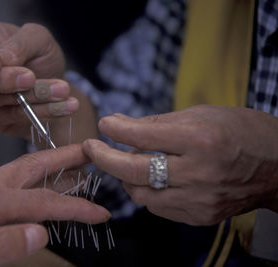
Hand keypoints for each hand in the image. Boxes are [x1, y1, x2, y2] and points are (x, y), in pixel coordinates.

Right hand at [0, 21, 78, 137]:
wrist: (52, 84)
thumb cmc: (38, 54)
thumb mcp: (37, 38)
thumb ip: (20, 44)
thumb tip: (3, 61)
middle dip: (2, 81)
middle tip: (31, 79)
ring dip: (32, 97)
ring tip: (62, 91)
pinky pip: (11, 118)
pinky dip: (39, 112)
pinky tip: (63, 107)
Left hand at [0, 144, 109, 265]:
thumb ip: (6, 245)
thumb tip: (41, 234)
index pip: (46, 203)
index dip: (78, 209)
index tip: (101, 214)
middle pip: (40, 164)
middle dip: (70, 158)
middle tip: (95, 153)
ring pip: (30, 166)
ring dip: (57, 162)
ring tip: (79, 162)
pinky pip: (18, 175)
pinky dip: (40, 172)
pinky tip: (45, 180)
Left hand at [82, 105, 277, 224]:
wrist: (277, 166)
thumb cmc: (239, 131)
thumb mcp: (201, 114)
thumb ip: (157, 122)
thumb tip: (119, 125)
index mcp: (201, 139)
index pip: (143, 136)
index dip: (117, 129)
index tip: (104, 124)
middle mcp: (199, 173)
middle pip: (134, 171)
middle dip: (105, 158)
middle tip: (91, 148)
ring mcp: (199, 199)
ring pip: (140, 194)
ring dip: (126, 178)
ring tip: (129, 163)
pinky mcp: (200, 216)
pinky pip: (157, 207)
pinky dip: (147, 192)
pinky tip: (152, 179)